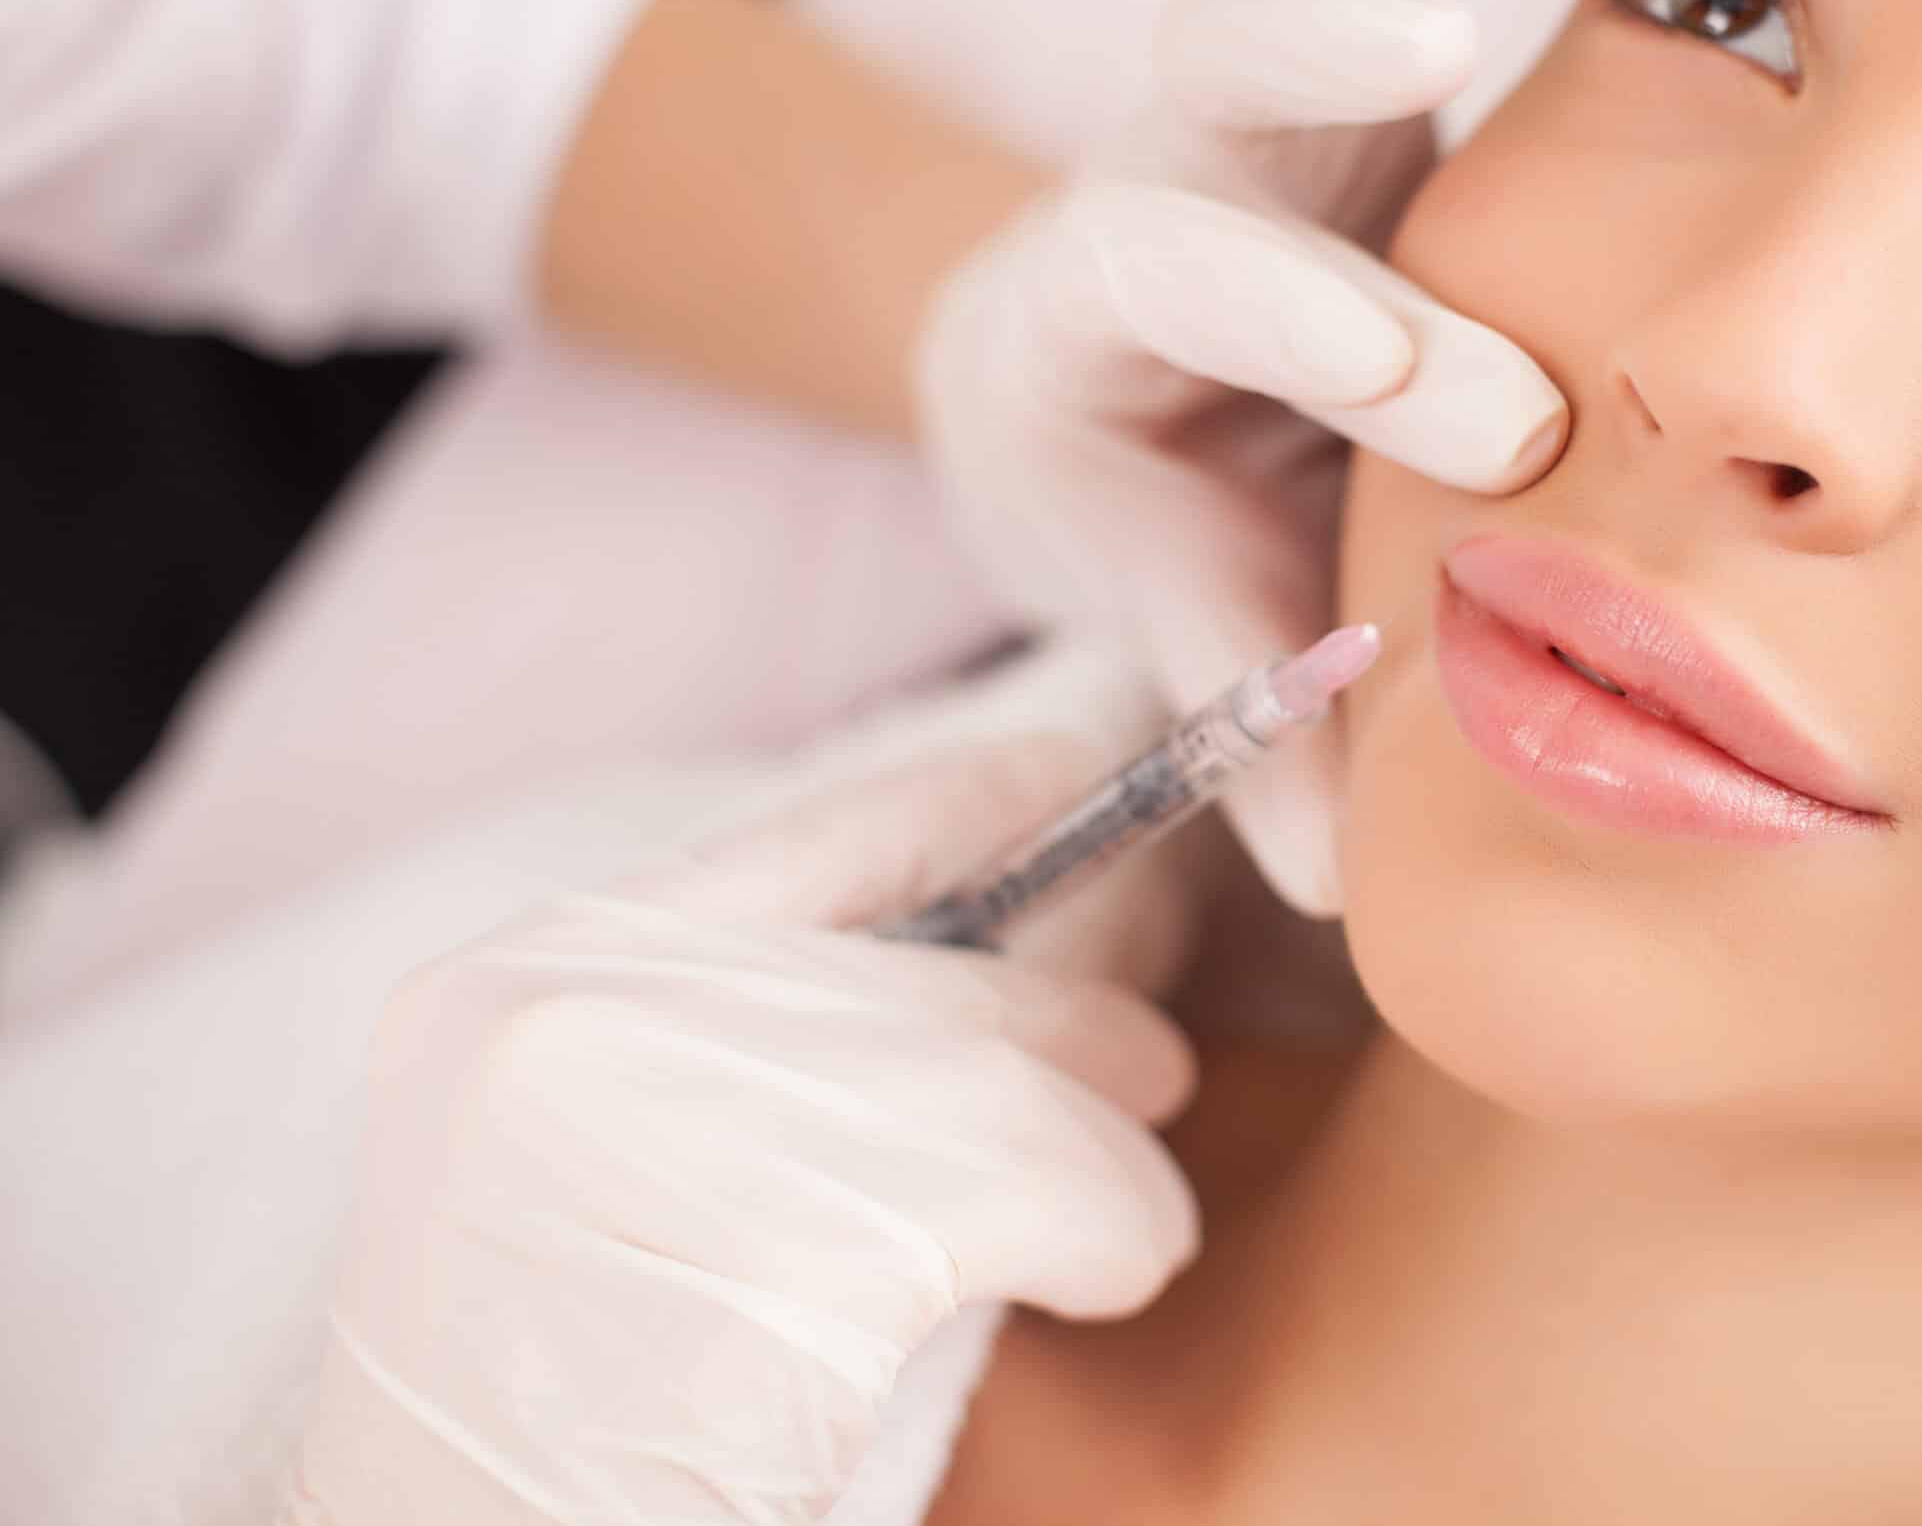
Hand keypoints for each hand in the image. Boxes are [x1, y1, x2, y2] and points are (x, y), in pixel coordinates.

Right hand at [283, 662, 1202, 1524]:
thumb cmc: (556, 1397)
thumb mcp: (597, 1159)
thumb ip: (752, 1044)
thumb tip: (1020, 987)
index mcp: (514, 986)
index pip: (797, 838)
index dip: (962, 802)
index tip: (1072, 778)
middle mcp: (570, 1022)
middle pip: (928, 978)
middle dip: (1069, 1025)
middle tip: (1152, 1068)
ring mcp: (669, 1120)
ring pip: (1003, 1082)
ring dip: (1106, 1160)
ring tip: (1124, 1217)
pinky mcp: (786, 1247)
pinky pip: (1048, 1191)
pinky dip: (1114, 1232)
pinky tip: (1108, 1273)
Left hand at [917, 0, 1566, 915]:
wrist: (1068, 387)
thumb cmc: (1152, 513)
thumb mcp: (1186, 614)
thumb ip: (1253, 728)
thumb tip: (1345, 890)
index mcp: (1089, 344)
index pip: (1171, 299)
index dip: (1300, 333)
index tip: (1476, 425)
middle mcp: (1153, 208)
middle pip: (1199, 154)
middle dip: (1347, 248)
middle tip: (1494, 376)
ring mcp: (1214, 125)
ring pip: (1229, 30)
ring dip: (1315, 32)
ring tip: (1437, 39)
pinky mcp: (1280, 73)